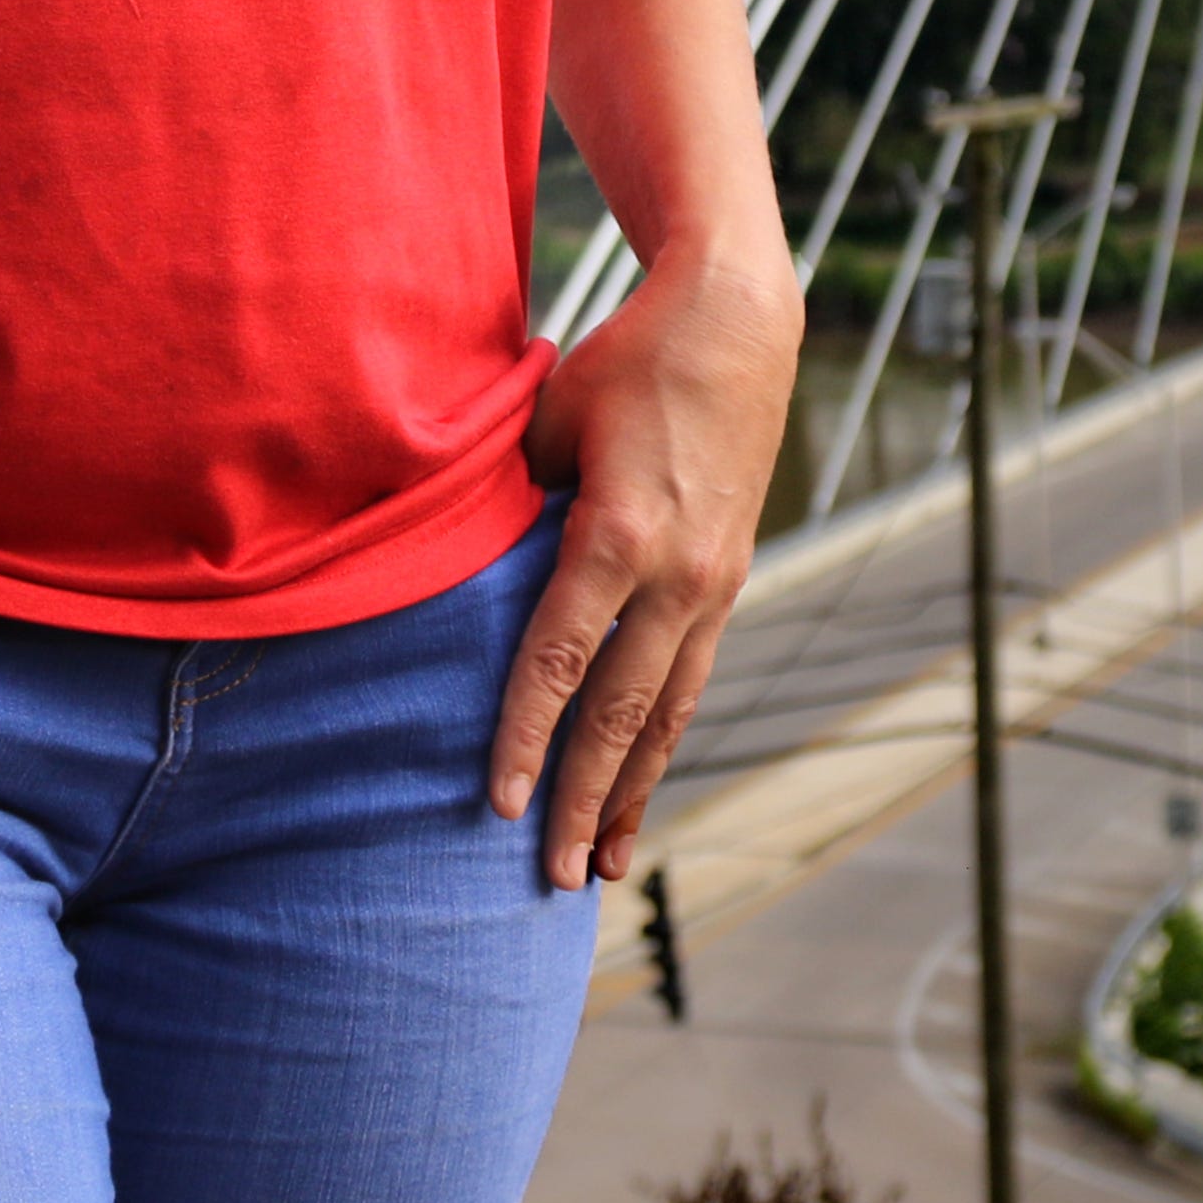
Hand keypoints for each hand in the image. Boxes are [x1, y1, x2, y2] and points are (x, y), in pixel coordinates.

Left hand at [491, 250, 800, 887]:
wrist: (736, 324)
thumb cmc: (624, 362)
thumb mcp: (549, 421)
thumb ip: (514, 503)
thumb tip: (467, 567)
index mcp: (620, 536)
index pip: (559, 661)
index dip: (523, 736)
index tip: (494, 804)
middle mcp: (678, 577)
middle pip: (622, 714)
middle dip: (583, 800)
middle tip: (551, 878)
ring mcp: (714, 585)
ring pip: (669, 714)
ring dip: (634, 793)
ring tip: (604, 865)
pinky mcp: (727, 582)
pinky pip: (690, 681)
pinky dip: (663, 741)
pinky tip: (641, 785)